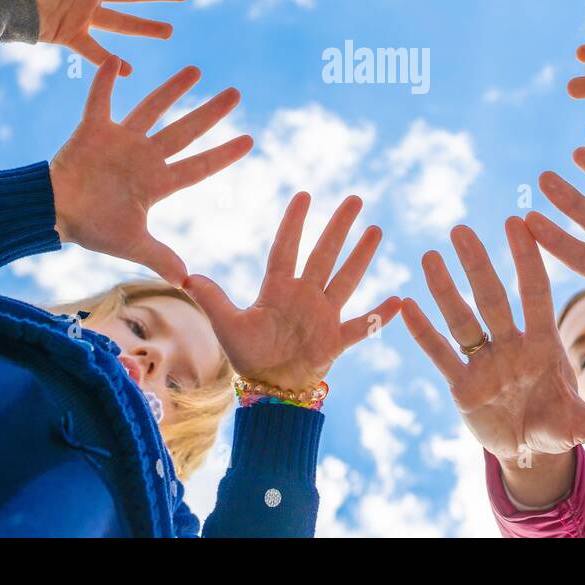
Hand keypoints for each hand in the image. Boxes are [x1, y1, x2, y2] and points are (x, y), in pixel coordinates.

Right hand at [49, 58, 252, 281]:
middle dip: (210, 113)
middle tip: (237, 94)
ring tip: (197, 70)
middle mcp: (144, 156)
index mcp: (156, 182)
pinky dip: (105, 82)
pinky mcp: (92, 130)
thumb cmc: (91, 228)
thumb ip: (158, 256)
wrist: (52, 214)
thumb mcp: (130, 243)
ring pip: (152, 108)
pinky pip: (100, 101)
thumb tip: (185, 281)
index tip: (250, 140)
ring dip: (172, 90)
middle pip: (184, 131)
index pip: (198, 166)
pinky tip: (116, 62)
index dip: (223, 154)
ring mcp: (120, 140)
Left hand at [182, 193, 401, 390]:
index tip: (304, 195)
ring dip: (360, 256)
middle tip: (355, 199)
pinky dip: (380, 317)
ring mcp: (323, 315)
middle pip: (324, 254)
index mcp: (278, 289)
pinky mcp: (336, 340)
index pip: (286, 248)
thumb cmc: (248, 356)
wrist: (269, 389)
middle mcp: (304, 295)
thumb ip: (213, 301)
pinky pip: (362, 326)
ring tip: (375, 230)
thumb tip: (186, 277)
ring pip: (345, 279)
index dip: (294, 223)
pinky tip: (398, 302)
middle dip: (339, 227)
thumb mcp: (228, 326)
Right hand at [402, 218, 584, 470]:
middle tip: (464, 228)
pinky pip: (440, 353)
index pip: (536, 295)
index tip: (521, 223)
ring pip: (462, 318)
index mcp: (543, 344)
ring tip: (431, 254)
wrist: (526, 451)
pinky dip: (423, 332)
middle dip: (479, 265)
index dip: (529, 261)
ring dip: (446, 288)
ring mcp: (483, 362)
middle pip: (494, 298)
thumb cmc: (556, 424)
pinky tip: (404, 305)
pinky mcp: (461, 386)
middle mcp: (511, 344)